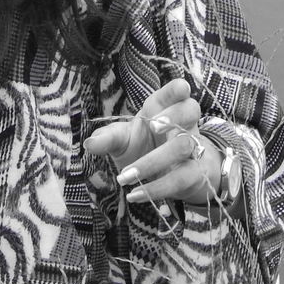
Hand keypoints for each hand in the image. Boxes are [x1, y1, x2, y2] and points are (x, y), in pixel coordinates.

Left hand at [83, 77, 220, 206]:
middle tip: (153, 126)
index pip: (178, 90)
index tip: (181, 89)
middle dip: (174, 116)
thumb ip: (107, 138)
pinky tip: (135, 194)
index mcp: (163, 107)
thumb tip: (90, 144)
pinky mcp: (194, 174)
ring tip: (125, 176)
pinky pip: (180, 179)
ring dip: (154, 161)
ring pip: (183, 146)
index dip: (179, 88)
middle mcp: (183, 123)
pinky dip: (156, 188)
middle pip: (190, 110)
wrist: (163, 175)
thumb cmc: (141, 145)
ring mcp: (192, 148)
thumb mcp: (121, 139)